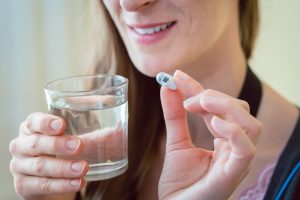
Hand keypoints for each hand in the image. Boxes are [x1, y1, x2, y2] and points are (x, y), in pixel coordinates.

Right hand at [9, 112, 124, 199]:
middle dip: (58, 145)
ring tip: (84, 168)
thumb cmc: (65, 152)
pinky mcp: (24, 186)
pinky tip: (78, 183)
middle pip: (36, 144)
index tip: (62, 125)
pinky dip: (61, 185)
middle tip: (79, 146)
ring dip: (63, 168)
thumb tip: (123, 125)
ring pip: (40, 166)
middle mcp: (21, 145)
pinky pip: (41, 186)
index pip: (33, 121)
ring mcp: (20, 166)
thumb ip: (97, 130)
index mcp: (32, 127)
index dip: (45, 122)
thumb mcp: (77, 138)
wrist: (53, 178)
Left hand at [158, 70, 261, 199]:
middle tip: (187, 99)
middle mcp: (234, 147)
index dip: (200, 88)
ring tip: (199, 104)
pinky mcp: (234, 172)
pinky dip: (232, 130)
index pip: (220, 106)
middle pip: (240, 110)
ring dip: (224, 106)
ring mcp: (236, 160)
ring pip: (249, 124)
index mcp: (224, 140)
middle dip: (213, 96)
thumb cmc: (180, 182)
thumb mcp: (176, 141)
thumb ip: (174, 115)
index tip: (178, 76)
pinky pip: (246, 147)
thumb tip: (168, 87)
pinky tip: (212, 122)